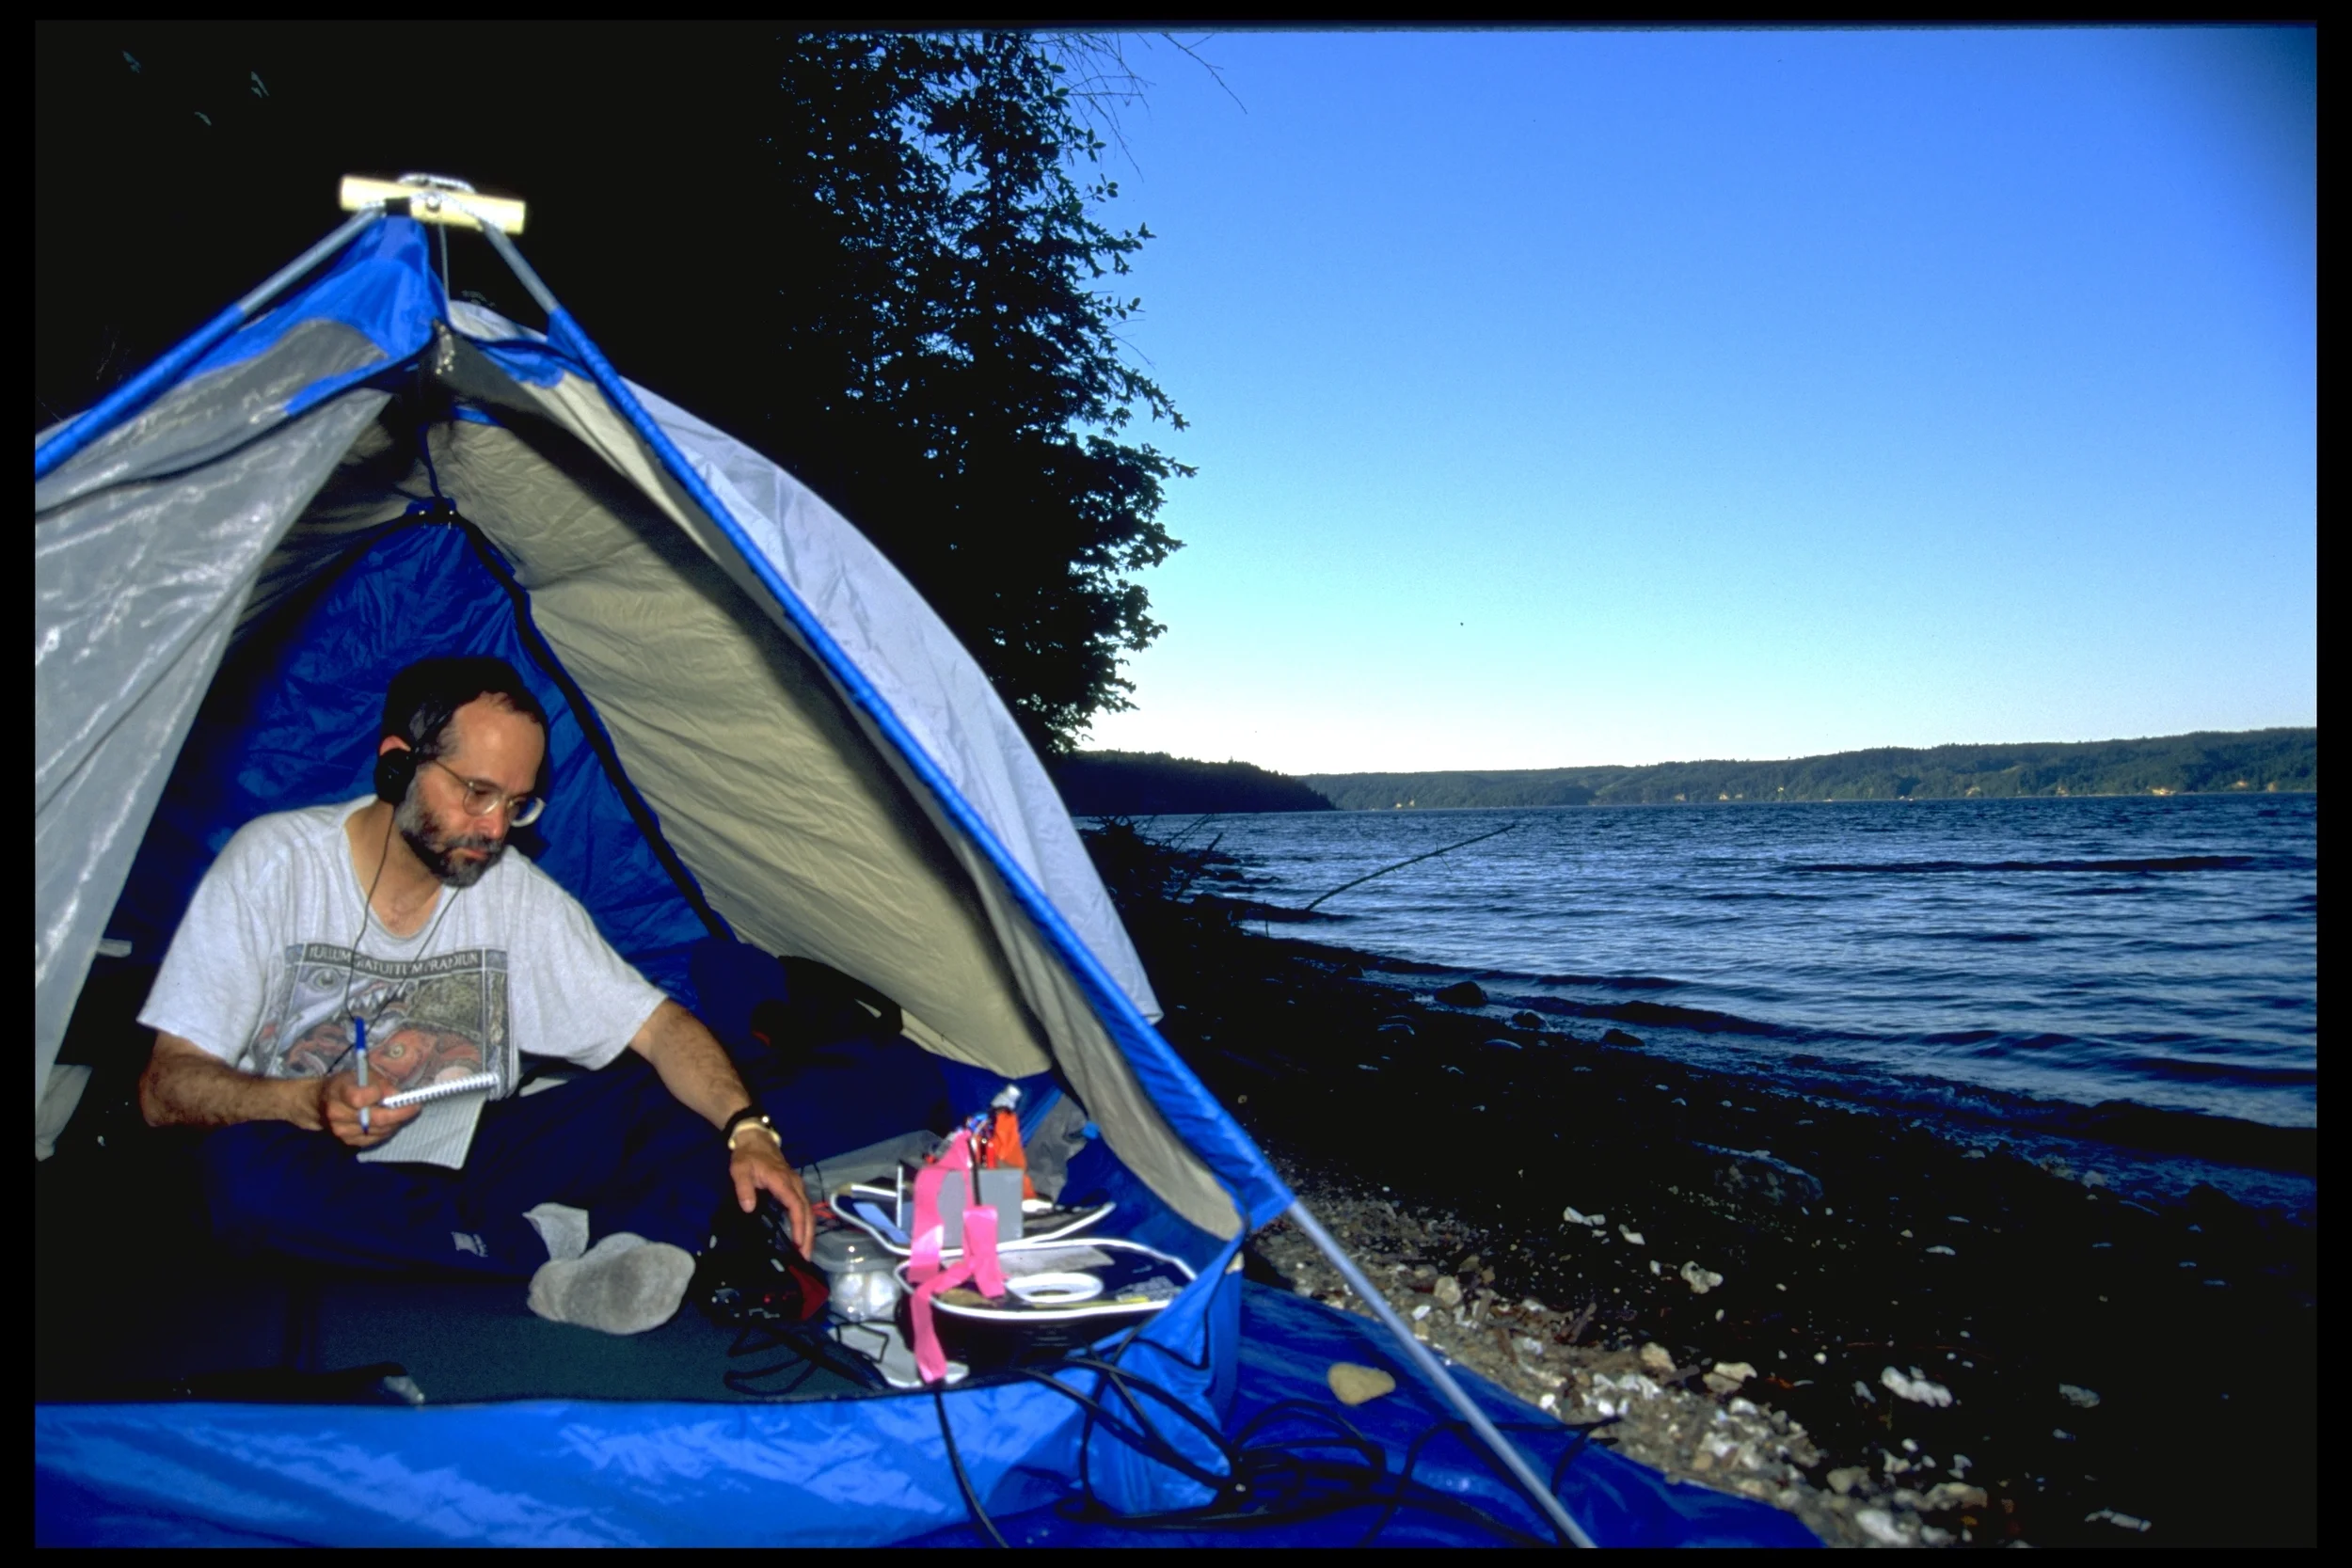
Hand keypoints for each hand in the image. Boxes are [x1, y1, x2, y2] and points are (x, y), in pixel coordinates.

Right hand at [317, 1070, 418, 1147]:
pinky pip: (375, 1139)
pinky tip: (393, 1122)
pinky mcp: (349, 1142)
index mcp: (338, 1092)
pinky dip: (388, 1130)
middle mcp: (337, 1114)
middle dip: (399, 1113)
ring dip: (396, 1122)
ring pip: (378, 1131)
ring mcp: (342, 1131)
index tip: (394, 1092)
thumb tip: (397, 1096)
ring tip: (405, 1112)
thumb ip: (380, 1083)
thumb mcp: (362, 1074)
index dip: (379, 1095)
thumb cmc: (347, 1084)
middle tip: (415, 1107)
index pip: (359, 1098)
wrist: (322, 1103)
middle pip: (374, 1119)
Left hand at [730, 1134, 812, 1253]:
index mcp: (782, 1181)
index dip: (798, 1225)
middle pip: (807, 1211)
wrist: (756, 1139)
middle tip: (805, 1256)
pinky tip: (801, 1235)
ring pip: (808, 1210)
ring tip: (805, 1251)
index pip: (796, 1205)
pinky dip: (805, 1222)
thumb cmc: (748, 1156)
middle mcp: (794, 1184)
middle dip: (808, 1234)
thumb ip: (744, 1189)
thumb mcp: (739, 1170)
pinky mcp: (794, 1187)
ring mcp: (796, 1185)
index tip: (797, 1243)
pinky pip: (804, 1207)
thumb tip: (749, 1208)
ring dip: (808, 1230)